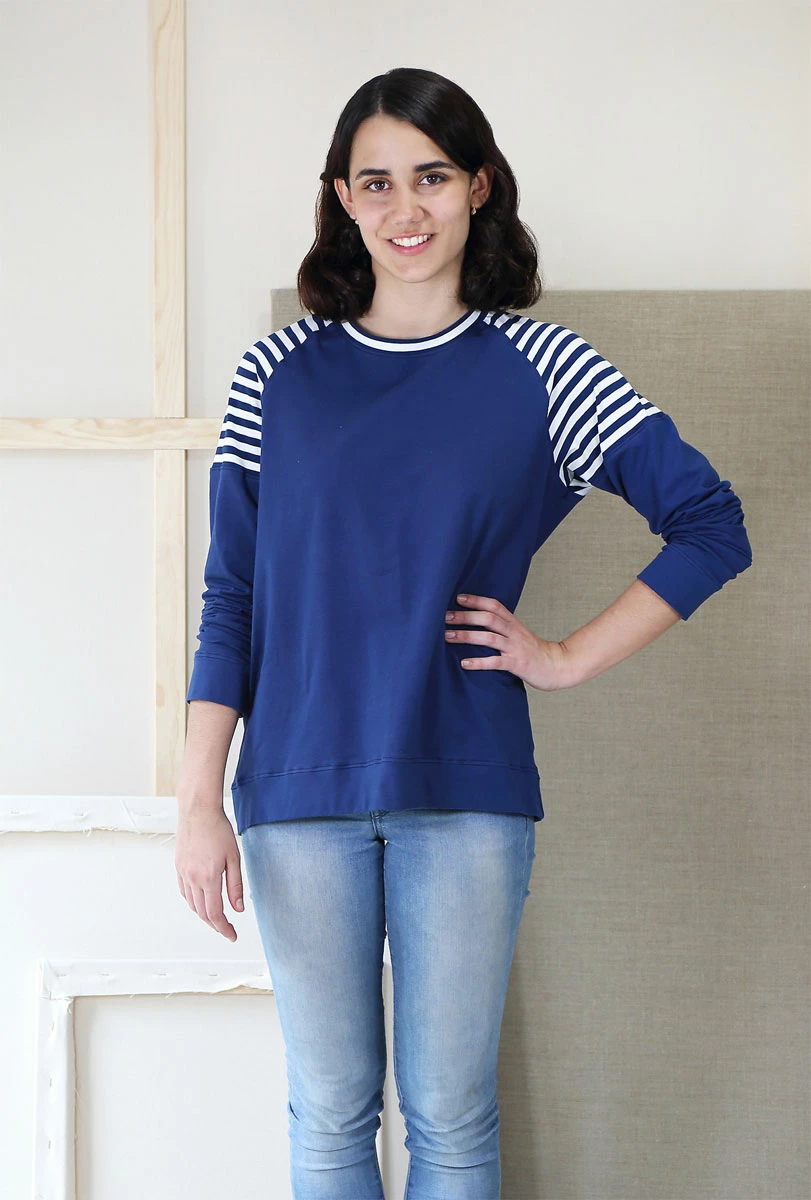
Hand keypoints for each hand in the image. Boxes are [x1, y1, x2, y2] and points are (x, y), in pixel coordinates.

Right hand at [175, 805, 244, 940]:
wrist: (198, 811)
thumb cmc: (219, 830)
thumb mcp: (234, 857)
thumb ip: (235, 885)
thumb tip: (238, 909)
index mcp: (209, 878)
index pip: (215, 913)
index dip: (224, 928)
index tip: (232, 936)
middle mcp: (193, 879)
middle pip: (203, 913)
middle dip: (216, 925)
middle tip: (227, 930)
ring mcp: (183, 873)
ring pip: (192, 904)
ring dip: (204, 915)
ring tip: (217, 917)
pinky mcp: (179, 867)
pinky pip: (185, 892)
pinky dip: (193, 902)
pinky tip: (202, 901)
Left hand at [445, 593, 571, 691]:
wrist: (557, 666)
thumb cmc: (533, 650)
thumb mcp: (518, 633)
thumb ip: (502, 626)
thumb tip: (477, 620)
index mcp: (513, 623)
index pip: (494, 605)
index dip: (476, 600)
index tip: (458, 598)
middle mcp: (514, 632)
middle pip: (488, 618)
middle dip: (465, 616)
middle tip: (444, 616)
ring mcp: (515, 648)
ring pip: (489, 638)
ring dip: (466, 636)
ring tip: (447, 636)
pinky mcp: (517, 664)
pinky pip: (495, 662)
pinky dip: (479, 662)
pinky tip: (464, 663)